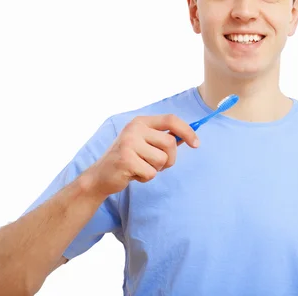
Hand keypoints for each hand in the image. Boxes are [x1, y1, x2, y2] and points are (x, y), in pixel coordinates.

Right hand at [83, 114, 198, 196]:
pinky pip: (151, 173)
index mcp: (141, 122)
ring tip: (141, 167)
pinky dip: (146, 178)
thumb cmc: (128, 159)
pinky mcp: (126, 159)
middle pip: (170, 143)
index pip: (171, 119)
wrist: (100, 176)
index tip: (196, 144)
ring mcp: (129, 143)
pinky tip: (133, 174)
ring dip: (156, 169)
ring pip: (162, 159)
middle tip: (158, 165)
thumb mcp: (144, 143)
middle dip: (170, 159)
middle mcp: (134, 129)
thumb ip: (163, 138)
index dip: (187, 131)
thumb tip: (189, 137)